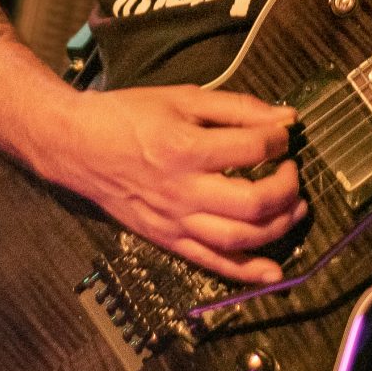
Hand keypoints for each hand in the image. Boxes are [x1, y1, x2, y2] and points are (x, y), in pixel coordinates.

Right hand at [34, 85, 303, 284]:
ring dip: (279, 227)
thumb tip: (286, 119)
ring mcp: (175, 221)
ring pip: (240, 237)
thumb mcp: (182, 98)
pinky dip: (246, 272)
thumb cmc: (128, 116)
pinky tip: (273, 272)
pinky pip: (212, 262)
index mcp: (186, 148)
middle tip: (293, 171)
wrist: (77, 145)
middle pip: (254, 202)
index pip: (253, 149)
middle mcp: (183, 190)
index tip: (283, 134)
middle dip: (287, 188)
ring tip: (295, 208)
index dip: (279, 139)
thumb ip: (237, 108)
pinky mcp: (167, 240)